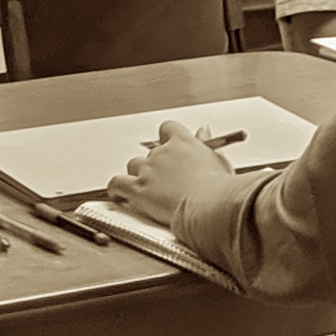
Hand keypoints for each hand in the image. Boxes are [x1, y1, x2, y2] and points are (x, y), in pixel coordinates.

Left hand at [106, 124, 233, 220]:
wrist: (209, 206)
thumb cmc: (219, 188)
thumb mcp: (218, 160)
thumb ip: (206, 143)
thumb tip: (203, 130)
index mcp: (184, 142)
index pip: (168, 129)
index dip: (167, 137)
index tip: (170, 146)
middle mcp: (163, 153)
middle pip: (151, 152)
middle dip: (156, 165)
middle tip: (165, 180)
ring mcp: (148, 170)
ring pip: (133, 165)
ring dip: (137, 174)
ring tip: (145, 188)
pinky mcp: (138, 189)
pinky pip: (117, 184)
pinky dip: (115, 188)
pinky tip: (118, 194)